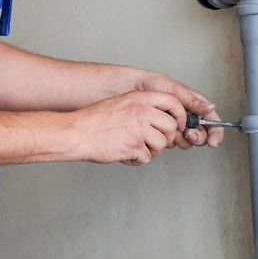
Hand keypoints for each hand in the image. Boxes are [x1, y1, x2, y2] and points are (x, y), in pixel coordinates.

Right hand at [72, 89, 188, 165]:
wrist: (77, 133)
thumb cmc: (94, 119)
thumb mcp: (120, 102)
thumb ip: (141, 106)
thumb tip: (161, 116)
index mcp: (139, 98)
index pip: (172, 102)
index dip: (179, 115)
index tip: (178, 124)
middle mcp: (141, 112)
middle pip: (171, 126)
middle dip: (167, 137)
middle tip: (156, 141)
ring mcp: (138, 130)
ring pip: (162, 144)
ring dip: (153, 150)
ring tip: (139, 149)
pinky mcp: (133, 147)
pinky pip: (147, 157)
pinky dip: (138, 160)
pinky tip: (128, 155)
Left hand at [128, 70, 224, 149]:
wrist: (130, 89)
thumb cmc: (151, 84)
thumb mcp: (174, 90)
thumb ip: (192, 101)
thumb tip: (210, 107)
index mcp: (193, 104)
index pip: (211, 120)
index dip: (215, 133)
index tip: (213, 141)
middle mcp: (186, 116)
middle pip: (201, 134)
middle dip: (198, 137)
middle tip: (189, 134)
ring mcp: (175, 125)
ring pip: (187, 141)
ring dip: (183, 139)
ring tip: (174, 131)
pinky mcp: (163, 132)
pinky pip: (172, 142)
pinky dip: (170, 140)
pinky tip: (163, 132)